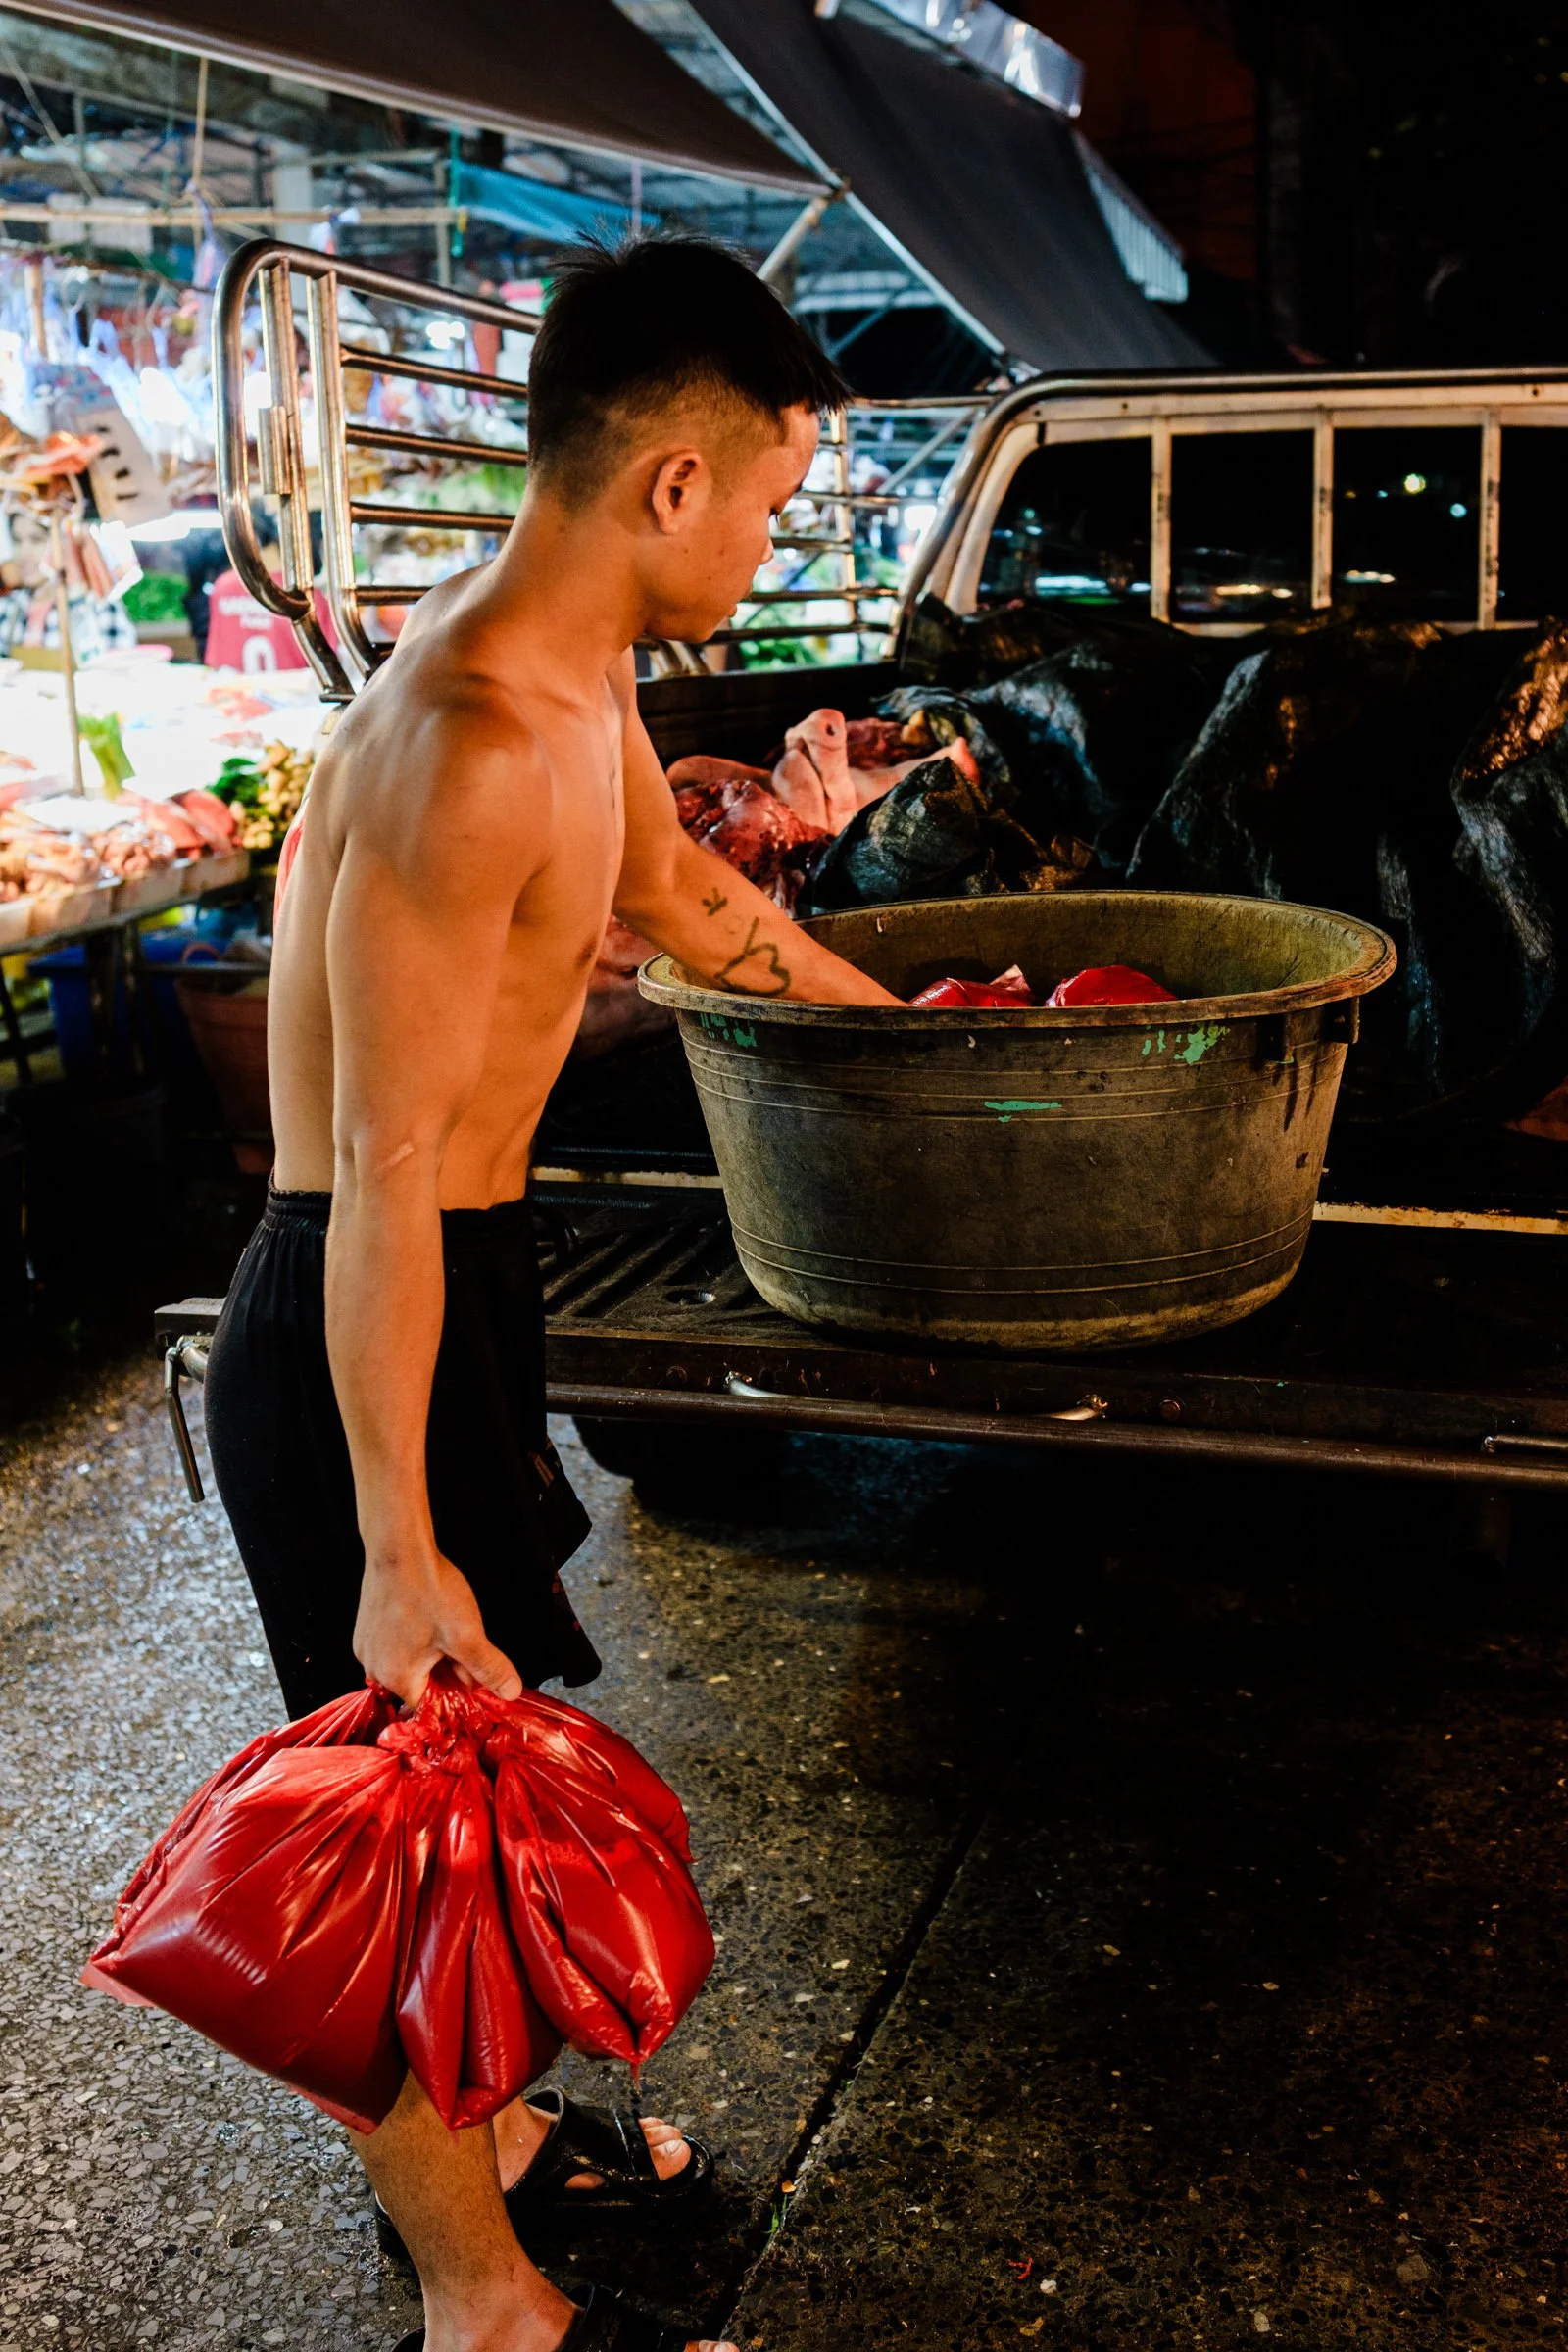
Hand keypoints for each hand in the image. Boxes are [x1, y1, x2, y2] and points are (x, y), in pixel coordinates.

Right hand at [352, 1549, 522, 1707]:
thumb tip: (510, 1691)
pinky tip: (428, 1619)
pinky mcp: (367, 1628)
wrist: (401, 1549)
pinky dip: (414, 1640)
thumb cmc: (430, 1591)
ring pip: (407, 1664)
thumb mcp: (467, 1635)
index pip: (429, 1707)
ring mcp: (367, 1646)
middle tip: (463, 1647)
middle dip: (445, 1672)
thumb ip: (489, 1668)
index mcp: (396, 1677)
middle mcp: (374, 1667)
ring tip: (445, 1629)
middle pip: (418, 1685)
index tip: (470, 1682)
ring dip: (431, 1655)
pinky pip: (394, 1646)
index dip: (454, 1697)